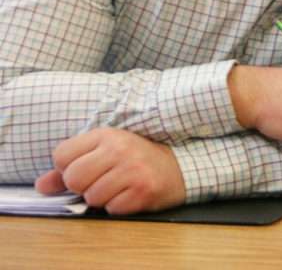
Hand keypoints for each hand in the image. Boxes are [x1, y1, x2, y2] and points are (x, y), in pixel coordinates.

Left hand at [34, 127, 185, 214]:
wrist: (178, 167)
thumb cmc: (135, 158)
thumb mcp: (104, 152)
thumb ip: (70, 167)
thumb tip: (41, 186)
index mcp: (107, 134)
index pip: (61, 155)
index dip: (68, 168)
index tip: (88, 168)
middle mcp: (120, 149)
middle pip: (73, 179)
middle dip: (83, 186)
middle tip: (102, 181)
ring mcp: (133, 170)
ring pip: (92, 197)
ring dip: (102, 199)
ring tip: (119, 187)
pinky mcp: (144, 190)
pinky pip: (112, 209)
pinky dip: (119, 207)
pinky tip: (130, 195)